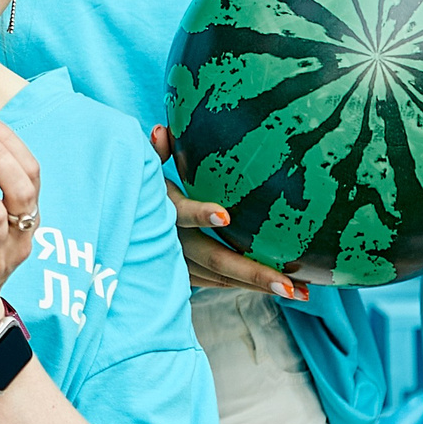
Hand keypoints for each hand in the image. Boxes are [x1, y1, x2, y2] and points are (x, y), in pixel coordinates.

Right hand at [148, 124, 305, 298]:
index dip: (200, 213)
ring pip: (224, 279)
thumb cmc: (140, 192)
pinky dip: (250, 286)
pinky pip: (222, 283)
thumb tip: (161, 130)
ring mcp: (179, 266)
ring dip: (261, 286)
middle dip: (252, 273)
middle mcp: (171, 245)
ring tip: (304, 292)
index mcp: (162, 212)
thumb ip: (154, 154)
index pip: (181, 213)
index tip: (225, 215)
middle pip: (215, 259)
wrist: (119, 234)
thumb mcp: (142, 172)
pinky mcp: (186, 277)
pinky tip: (285, 289)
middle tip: (290, 284)